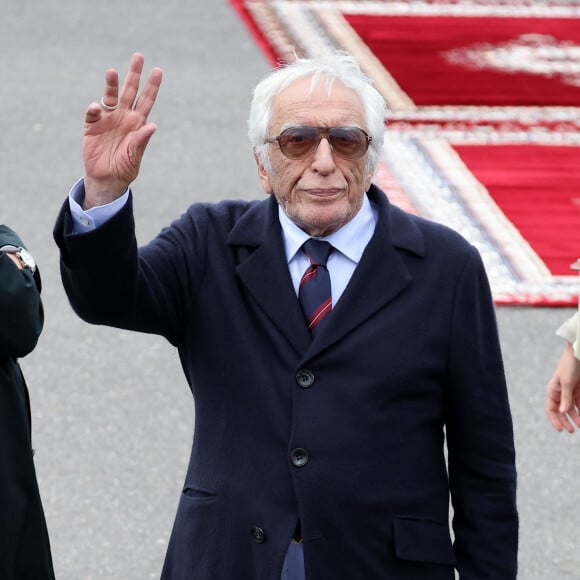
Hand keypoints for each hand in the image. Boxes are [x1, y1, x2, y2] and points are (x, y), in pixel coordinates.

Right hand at [82, 53, 162, 208]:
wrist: (106, 179)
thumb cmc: (125, 168)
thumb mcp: (136, 156)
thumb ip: (142, 141)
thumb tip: (152, 126)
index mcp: (137, 123)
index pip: (146, 101)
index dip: (152, 86)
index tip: (158, 71)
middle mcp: (123, 117)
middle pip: (130, 91)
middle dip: (134, 74)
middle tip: (138, 56)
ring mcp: (108, 120)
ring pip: (110, 96)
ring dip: (111, 84)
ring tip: (112, 72)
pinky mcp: (92, 126)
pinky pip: (93, 113)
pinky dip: (94, 108)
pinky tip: (96, 107)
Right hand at [546, 342, 579, 432]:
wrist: (579, 354)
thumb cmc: (570, 366)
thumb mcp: (567, 383)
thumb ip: (566, 398)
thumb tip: (563, 412)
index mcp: (553, 391)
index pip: (551, 409)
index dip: (555, 420)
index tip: (561, 429)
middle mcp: (560, 393)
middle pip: (561, 411)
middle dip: (566, 421)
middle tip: (572, 430)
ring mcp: (570, 392)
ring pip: (572, 408)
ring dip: (576, 417)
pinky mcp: (579, 390)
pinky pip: (579, 403)